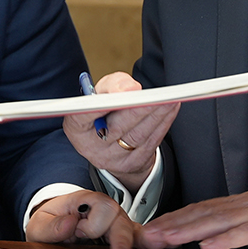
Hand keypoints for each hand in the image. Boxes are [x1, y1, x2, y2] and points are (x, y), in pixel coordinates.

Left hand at [26, 190, 136, 248]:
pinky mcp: (121, 236)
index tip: (80, 234)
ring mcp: (114, 223)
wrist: (52, 227)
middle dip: (122, 238)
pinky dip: (144, 246)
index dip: (93, 225)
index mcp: (86, 201)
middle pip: (122, 219)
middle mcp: (104, 209)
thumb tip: (70, 224)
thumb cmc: (49, 223)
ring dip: (138, 243)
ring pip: (133, 230)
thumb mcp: (39, 224)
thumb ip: (51, 226)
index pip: (103, 207)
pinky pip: (137, 239)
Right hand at [63, 72, 178, 193]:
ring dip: (156, 116)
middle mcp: (91, 147)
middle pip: (115, 128)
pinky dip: (163, 124)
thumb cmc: (106, 109)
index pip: (82, 118)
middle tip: (155, 97)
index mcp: (76, 128)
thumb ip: (112, 85)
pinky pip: (151, 143)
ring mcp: (112, 159)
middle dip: (138, 110)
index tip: (119, 95)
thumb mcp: (102, 92)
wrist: (114, 139)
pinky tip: (171, 109)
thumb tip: (130, 89)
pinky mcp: (132, 163)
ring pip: (137, 136)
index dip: (99, 107)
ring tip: (169, 99)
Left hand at [135, 168, 247, 248]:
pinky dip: (226, 239)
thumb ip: (244, 224)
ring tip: (166, 239)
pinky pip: (247, 232)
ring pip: (217, 221)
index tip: (152, 228)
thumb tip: (219, 238)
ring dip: (189, 230)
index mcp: (243, 203)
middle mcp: (245, 205)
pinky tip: (209, 246)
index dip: (175, 218)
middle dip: (172, 225)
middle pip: (202, 213)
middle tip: (146, 236)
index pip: (201, 209)